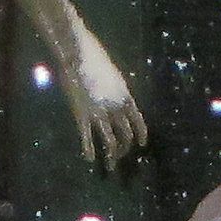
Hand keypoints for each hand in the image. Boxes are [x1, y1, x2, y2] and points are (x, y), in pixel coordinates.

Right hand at [66, 35, 147, 170]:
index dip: (141, 133)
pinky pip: (87, 137)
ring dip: (112, 156)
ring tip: (111, 166)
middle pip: (125, 134)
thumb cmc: (95, 59)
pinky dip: (89, 149)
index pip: (138, 120)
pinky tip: (90, 159)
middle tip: (121, 156)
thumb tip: (117, 102)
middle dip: (125, 148)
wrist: (79, 54)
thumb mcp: (113, 75)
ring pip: (110, 141)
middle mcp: (115, 108)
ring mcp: (99, 113)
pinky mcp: (82, 115)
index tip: (141, 144)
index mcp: (125, 97)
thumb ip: (116, 92)